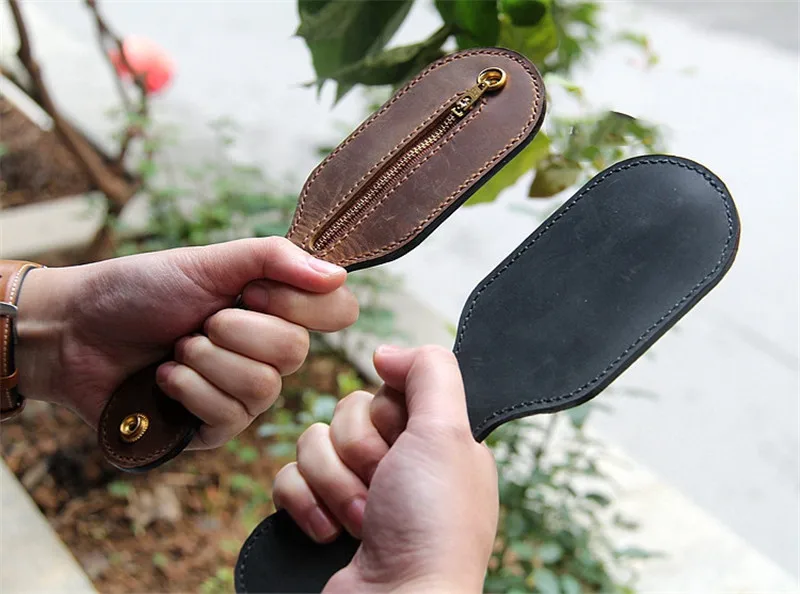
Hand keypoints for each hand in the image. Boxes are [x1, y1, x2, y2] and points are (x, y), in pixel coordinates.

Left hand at [15, 238, 358, 447]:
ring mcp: (244, 395)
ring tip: (176, 348)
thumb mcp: (208, 261)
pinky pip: (229, 415)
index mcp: (275, 308)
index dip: (300, 304)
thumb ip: (274, 259)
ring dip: (206, 360)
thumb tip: (338, 275)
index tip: (251, 291)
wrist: (75, 330)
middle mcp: (269, 352)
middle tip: (200, 320)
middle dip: (235, 330)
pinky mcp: (216, 429)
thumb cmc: (139, 290)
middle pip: (296, 352)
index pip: (338, 312)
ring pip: (263, 386)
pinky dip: (188, 387)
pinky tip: (164, 377)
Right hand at [272, 345, 497, 593]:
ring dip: (335, 484)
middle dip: (360, 454)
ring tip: (365, 522)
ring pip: (311, 442)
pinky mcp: (319, 514)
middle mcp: (398, 462)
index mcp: (434, 439)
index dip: (387, 413)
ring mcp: (357, 491)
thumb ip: (431, 372)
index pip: (385, 388)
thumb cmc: (432, 525)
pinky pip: (287, 478)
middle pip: (345, 412)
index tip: (405, 441)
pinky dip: (306, 505)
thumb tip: (388, 350)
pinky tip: (331, 534)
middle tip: (385, 488)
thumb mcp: (449, 432)